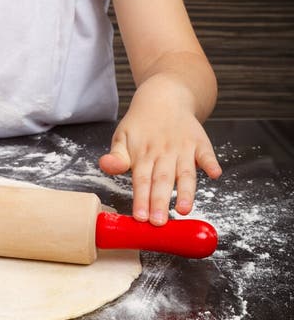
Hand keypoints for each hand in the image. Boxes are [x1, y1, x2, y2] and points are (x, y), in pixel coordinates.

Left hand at [99, 79, 221, 225]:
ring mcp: (183, 147)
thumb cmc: (141, 123)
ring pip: (185, 171)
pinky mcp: (200, 142)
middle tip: (159, 222)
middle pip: (162, 179)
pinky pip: (207, 153)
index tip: (140, 218)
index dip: (141, 199)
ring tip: (184, 209)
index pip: (141, 179)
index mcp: (143, 153)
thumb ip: (117, 156)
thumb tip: (105, 166)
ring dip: (186, 190)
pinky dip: (211, 163)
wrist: (164, 97)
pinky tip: (214, 174)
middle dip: (160, 201)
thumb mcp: (123, 136)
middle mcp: (163, 152)